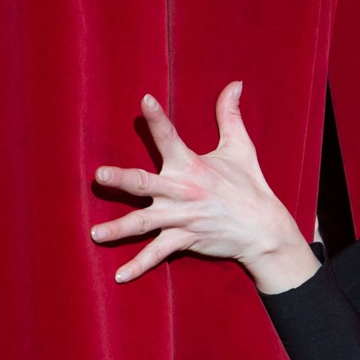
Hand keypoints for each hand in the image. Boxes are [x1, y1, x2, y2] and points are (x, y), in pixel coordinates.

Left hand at [89, 82, 319, 290]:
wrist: (263, 228)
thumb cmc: (249, 185)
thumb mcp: (241, 148)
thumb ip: (230, 115)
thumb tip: (235, 84)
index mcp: (192, 166)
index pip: (170, 137)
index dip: (158, 119)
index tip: (145, 100)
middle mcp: (182, 191)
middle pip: (146, 183)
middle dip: (122, 179)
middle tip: (99, 174)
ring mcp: (182, 217)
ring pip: (144, 223)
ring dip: (119, 228)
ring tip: (96, 233)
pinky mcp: (184, 239)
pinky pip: (158, 253)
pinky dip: (139, 266)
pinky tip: (119, 275)